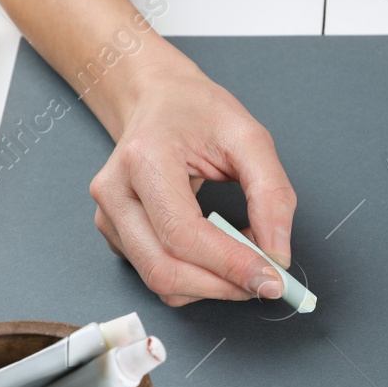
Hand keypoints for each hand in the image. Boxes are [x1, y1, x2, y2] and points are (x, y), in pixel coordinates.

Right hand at [89, 52, 296, 307]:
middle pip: (164, 269)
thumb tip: (278, 256)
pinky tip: (218, 253)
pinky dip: (197, 278)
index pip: (182, 233)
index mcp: (143, 158)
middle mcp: (115, 192)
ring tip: (244, 259)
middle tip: (266, 282)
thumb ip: (272, 195)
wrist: (157, 100)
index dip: (230, 265)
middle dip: (223, 286)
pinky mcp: (116, 235)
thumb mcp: (249, 137)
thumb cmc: (198, 112)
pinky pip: (158, 276)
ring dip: (212, 286)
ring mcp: (109, 217)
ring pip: (160, 282)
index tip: (272, 280)